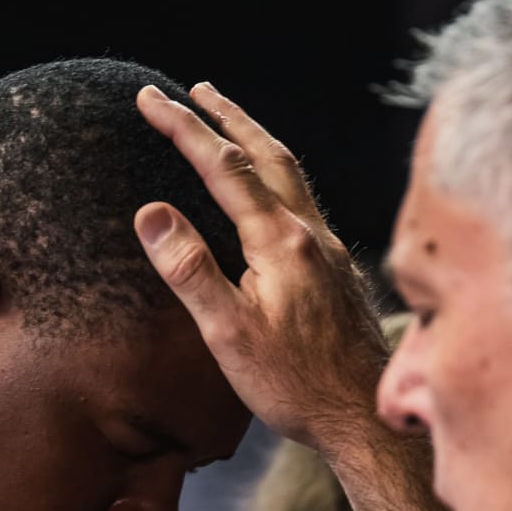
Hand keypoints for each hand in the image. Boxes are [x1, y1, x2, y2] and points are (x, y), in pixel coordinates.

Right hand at [134, 81, 387, 451]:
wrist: (362, 420)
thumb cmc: (295, 385)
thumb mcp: (228, 334)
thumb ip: (190, 270)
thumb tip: (152, 212)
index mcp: (281, 242)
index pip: (224, 166)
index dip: (183, 127)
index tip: (148, 97)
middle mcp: (312, 235)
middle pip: (267, 155)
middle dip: (227, 117)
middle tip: (196, 90)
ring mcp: (332, 253)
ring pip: (292, 178)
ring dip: (258, 143)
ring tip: (231, 126)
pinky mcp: (340, 274)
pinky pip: (306, 207)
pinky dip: (279, 181)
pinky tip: (273, 200)